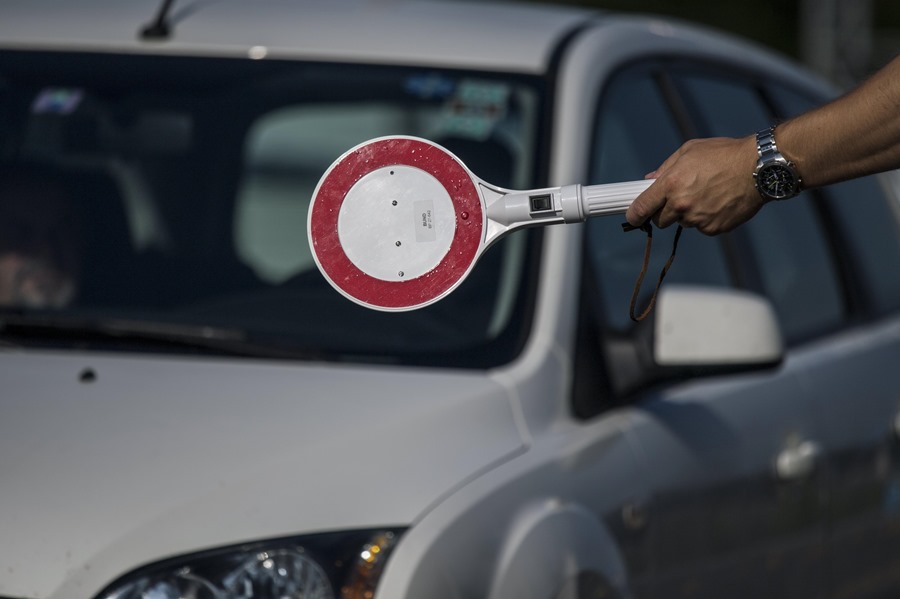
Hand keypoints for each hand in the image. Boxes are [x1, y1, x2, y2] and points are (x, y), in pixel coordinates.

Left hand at [625, 136, 763, 235]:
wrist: (759, 168)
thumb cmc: (724, 154)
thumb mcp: (689, 150)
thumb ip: (666, 168)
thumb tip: (650, 180)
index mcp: (671, 184)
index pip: (641, 207)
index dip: (634, 215)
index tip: (633, 218)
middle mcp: (681, 204)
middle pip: (660, 220)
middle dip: (665, 211)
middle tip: (680, 197)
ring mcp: (697, 219)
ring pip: (682, 223)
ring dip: (688, 214)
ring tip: (707, 194)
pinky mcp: (713, 228)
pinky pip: (701, 228)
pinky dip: (706, 218)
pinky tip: (718, 202)